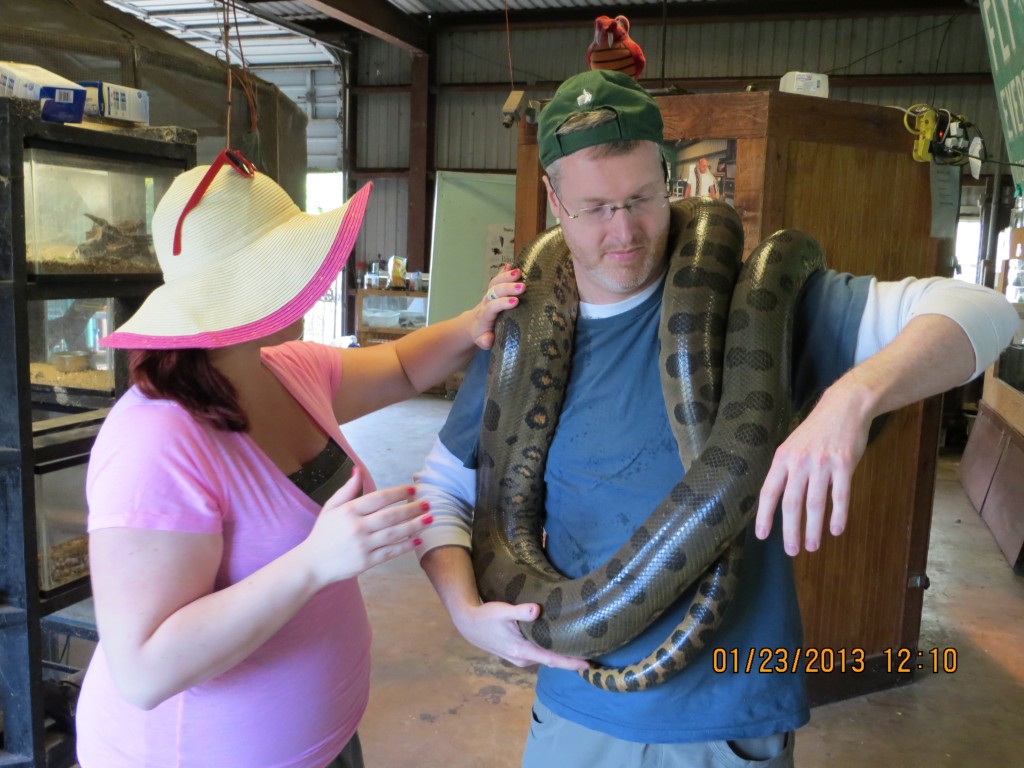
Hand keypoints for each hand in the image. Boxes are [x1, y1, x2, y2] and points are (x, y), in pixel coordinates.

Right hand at [300, 467, 431, 585]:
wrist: (312, 564)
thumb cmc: (323, 534)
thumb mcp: (330, 508)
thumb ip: (347, 489)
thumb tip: (358, 470)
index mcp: (349, 511)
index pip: (379, 498)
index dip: (398, 493)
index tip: (412, 490)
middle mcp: (357, 527)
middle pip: (391, 516)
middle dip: (412, 508)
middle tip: (428, 504)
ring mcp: (363, 546)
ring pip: (394, 534)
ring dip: (414, 526)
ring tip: (429, 519)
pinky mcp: (367, 562)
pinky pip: (390, 552)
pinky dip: (405, 546)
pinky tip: (418, 539)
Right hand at [451, 599, 589, 670]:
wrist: (469, 626)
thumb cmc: (486, 617)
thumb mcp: (502, 610)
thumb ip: (520, 611)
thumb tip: (536, 609)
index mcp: (522, 650)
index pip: (552, 659)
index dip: (571, 663)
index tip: (588, 665)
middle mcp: (523, 659)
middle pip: (552, 661)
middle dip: (571, 659)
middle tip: (591, 653)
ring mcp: (520, 659)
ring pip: (545, 658)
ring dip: (560, 654)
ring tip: (578, 646)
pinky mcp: (518, 655)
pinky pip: (539, 655)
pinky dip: (550, 651)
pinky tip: (557, 642)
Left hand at [468, 264, 524, 349]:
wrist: (474, 324)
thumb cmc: (482, 334)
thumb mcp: (482, 341)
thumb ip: (484, 340)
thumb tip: (488, 339)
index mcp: (485, 315)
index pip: (492, 307)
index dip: (502, 303)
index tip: (515, 301)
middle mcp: (486, 302)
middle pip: (494, 291)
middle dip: (507, 288)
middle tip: (523, 287)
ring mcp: (490, 294)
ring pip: (495, 282)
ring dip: (506, 276)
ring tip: (519, 272)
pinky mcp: (494, 290)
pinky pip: (497, 278)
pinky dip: (503, 271)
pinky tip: (511, 264)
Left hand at [754, 383, 871, 555]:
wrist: (844, 407)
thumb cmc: (816, 430)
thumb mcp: (793, 445)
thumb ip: (786, 470)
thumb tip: (776, 499)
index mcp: (782, 458)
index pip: (769, 491)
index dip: (764, 515)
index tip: (762, 536)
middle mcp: (799, 462)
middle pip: (792, 502)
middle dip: (790, 530)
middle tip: (792, 551)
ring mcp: (822, 463)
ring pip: (815, 503)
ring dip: (813, 528)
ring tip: (812, 546)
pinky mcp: (844, 464)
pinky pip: (840, 495)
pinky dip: (839, 515)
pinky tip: (837, 530)